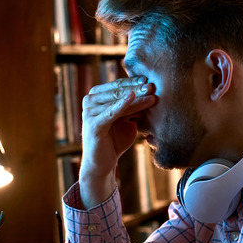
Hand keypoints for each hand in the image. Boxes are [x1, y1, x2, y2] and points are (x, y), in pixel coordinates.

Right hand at [79, 76, 156, 207]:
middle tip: (153, 86)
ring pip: (117, 101)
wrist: (103, 163)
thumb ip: (134, 106)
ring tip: (151, 95)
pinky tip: (131, 97)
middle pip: (118, 91)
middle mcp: (90, 100)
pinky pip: (110, 112)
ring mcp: (89, 112)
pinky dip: (121, 105)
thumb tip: (151, 91)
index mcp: (97, 96)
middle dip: (136, 88)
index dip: (134, 82)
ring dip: (135, 98)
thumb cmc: (115, 139)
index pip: (118, 85)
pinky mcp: (92, 124)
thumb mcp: (127, 119)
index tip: (150, 79)